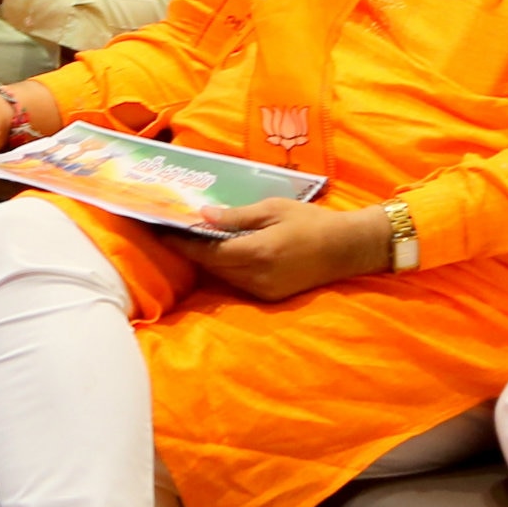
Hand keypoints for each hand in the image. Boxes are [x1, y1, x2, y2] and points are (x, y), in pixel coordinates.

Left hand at [167, 197, 391, 303]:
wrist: (347, 249)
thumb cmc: (311, 221)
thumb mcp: (273, 209)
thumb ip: (236, 216)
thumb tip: (203, 215)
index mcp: (256, 252)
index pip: (207, 251)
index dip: (181, 242)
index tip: (160, 230)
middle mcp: (256, 277)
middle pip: (211, 266)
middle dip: (189, 250)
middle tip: (169, 230)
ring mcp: (263, 291)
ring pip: (222, 276)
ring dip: (206, 260)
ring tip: (189, 240)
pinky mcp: (269, 298)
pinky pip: (237, 283)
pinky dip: (225, 268)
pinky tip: (218, 253)